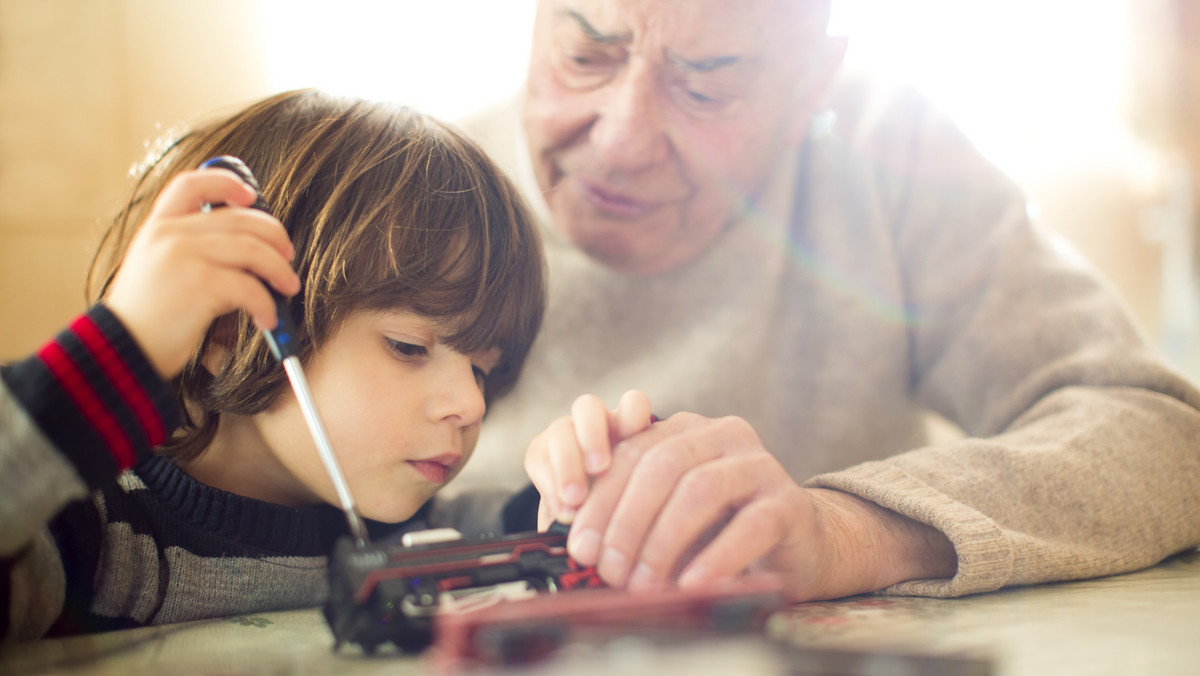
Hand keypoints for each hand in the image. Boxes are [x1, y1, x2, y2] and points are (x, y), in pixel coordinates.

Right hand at [104, 168, 300, 378]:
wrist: (122, 349)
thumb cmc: (148, 316)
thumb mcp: (158, 267)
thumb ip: (190, 247)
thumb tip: (250, 246)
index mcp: (158, 226)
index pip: (191, 184)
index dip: (225, 181)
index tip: (250, 194)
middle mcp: (170, 234)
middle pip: (239, 218)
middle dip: (274, 235)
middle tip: (287, 256)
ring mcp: (183, 256)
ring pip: (252, 249)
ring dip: (279, 270)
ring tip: (288, 287)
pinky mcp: (199, 285)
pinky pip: (250, 287)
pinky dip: (267, 304)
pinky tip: (267, 319)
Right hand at [525, 389, 652, 526]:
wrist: (589, 517)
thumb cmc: (626, 500)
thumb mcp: (637, 490)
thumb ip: (638, 484)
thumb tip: (642, 497)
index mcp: (626, 424)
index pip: (632, 403)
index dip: (633, 415)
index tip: (635, 448)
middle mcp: (592, 422)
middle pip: (587, 407)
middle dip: (592, 436)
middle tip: (599, 469)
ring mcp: (563, 433)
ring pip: (559, 432)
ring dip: (568, 466)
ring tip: (577, 499)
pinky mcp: (539, 453)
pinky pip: (540, 461)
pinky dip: (552, 488)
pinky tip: (565, 512)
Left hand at [560, 412, 957, 600]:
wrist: (798, 545)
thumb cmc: (720, 531)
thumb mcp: (670, 515)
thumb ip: (631, 513)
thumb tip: (581, 544)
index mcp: (686, 430)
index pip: (631, 453)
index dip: (600, 500)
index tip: (579, 546)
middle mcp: (723, 435)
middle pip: (661, 466)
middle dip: (627, 521)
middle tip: (609, 570)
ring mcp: (760, 464)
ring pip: (700, 489)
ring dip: (663, 542)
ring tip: (644, 584)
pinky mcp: (789, 502)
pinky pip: (749, 525)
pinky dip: (715, 557)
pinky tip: (692, 584)